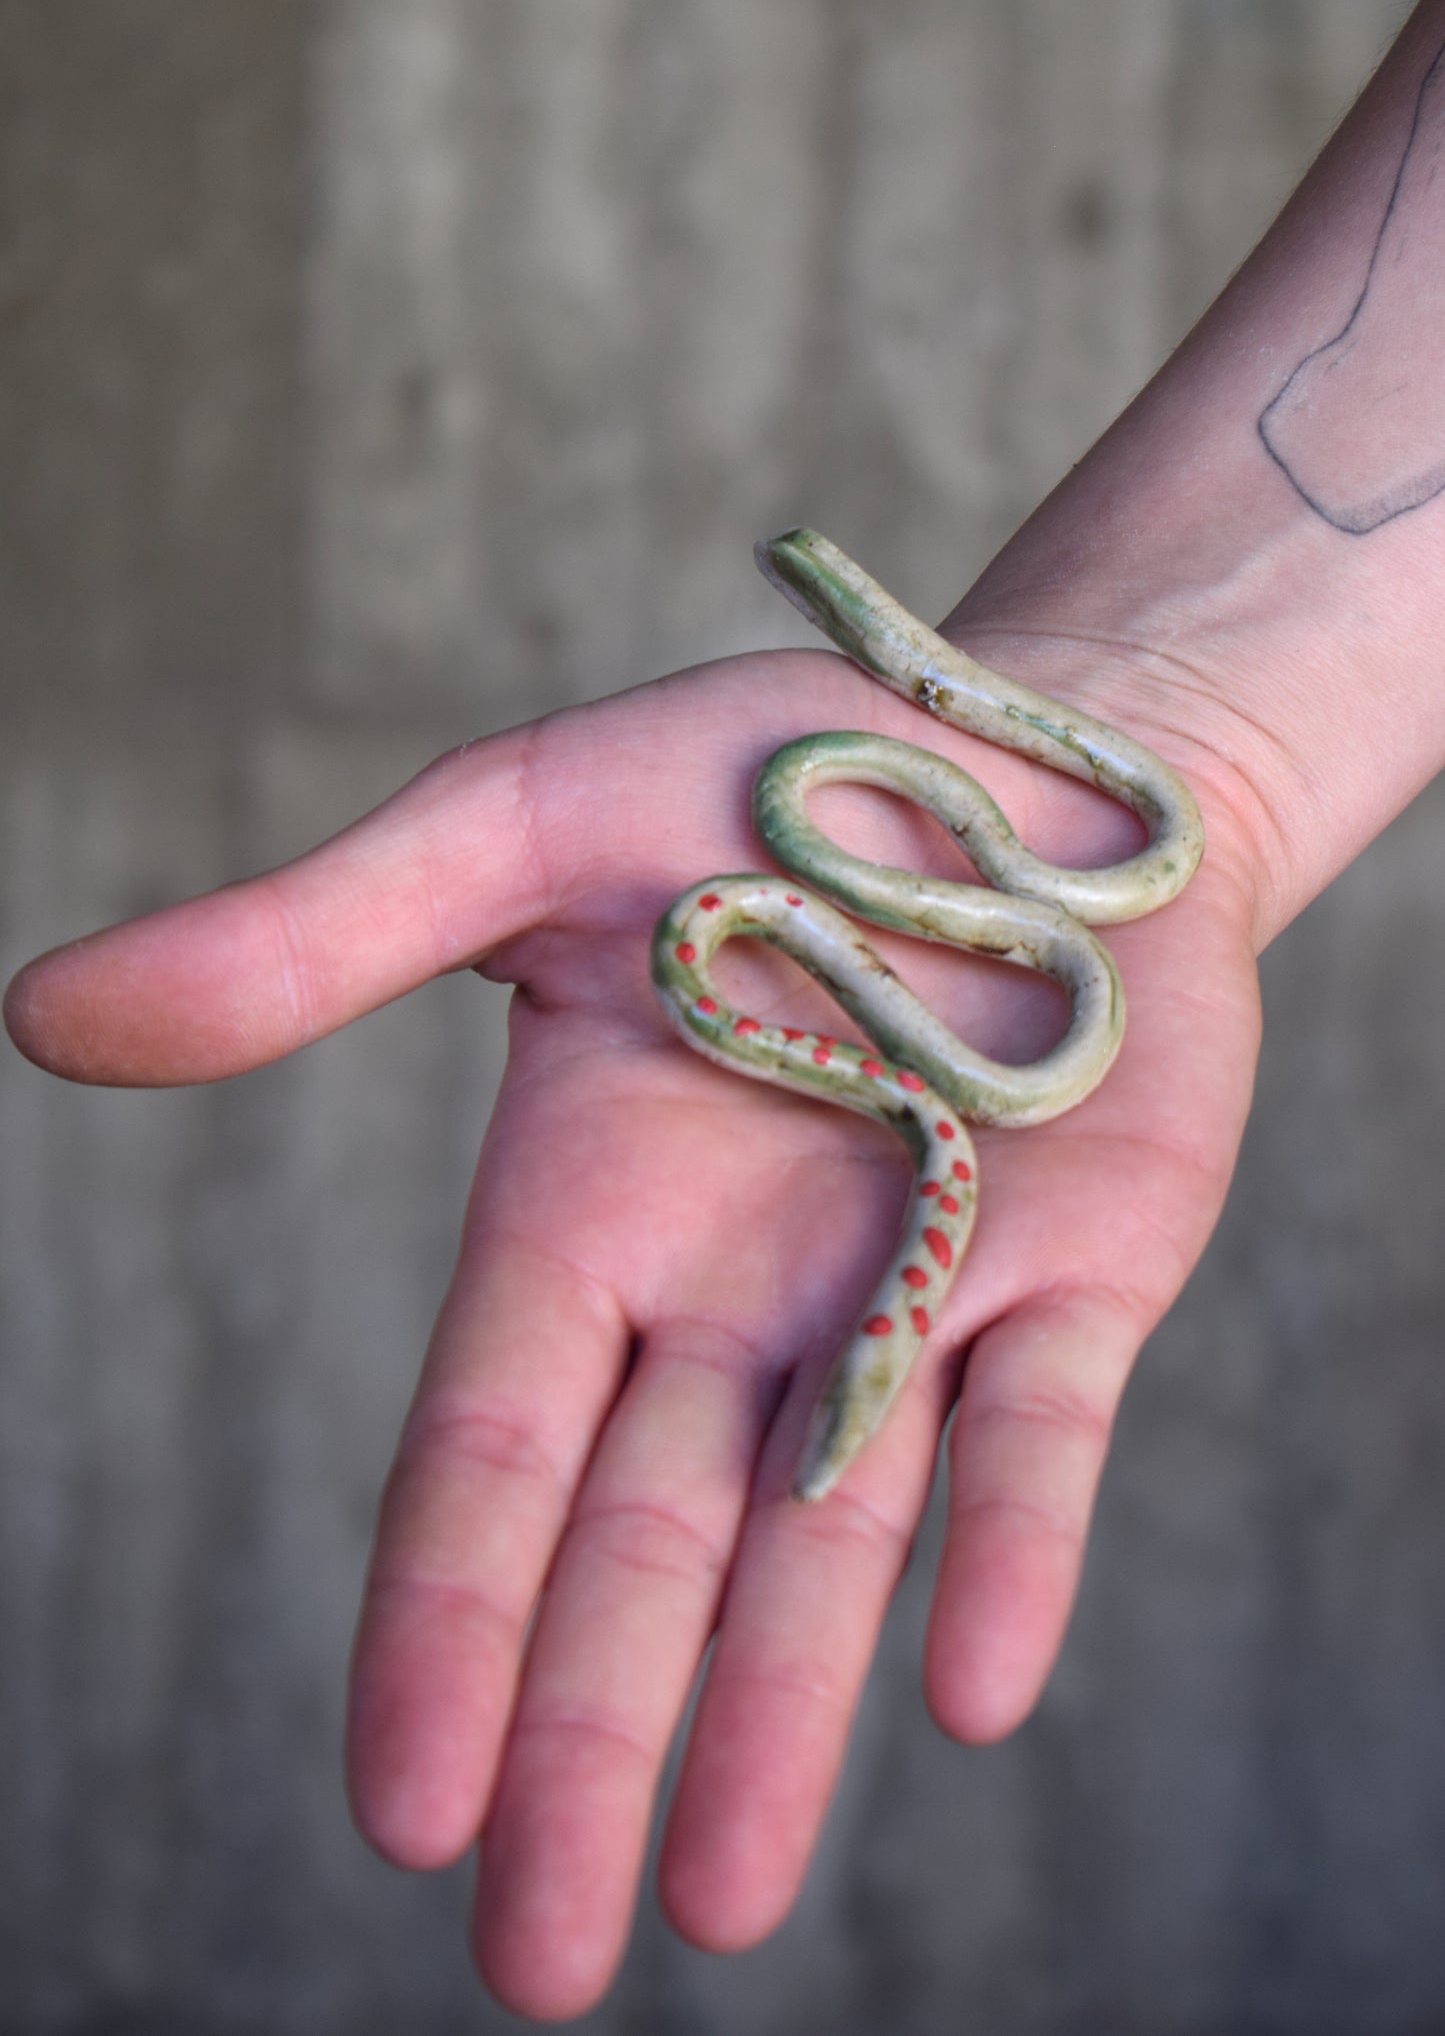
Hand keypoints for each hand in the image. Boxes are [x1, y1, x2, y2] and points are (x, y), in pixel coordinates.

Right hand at [4, 633, 1264, 2018]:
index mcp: (589, 1202)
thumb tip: (46, 1015)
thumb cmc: (761, 767)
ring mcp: (916, 1290)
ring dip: (774, 1717)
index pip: (491, 1452)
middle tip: (538, 1965)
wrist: (1033, 754)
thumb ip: (316, 940)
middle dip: (586, 1746)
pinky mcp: (1084, 1271)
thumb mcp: (520, 826)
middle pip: (644, 1550)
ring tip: (717, 1909)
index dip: (441, 1623)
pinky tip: (970, 1693)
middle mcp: (738, 1288)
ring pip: (828, 1539)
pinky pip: (1038, 1433)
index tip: (397, 1806)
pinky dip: (1008, 1551)